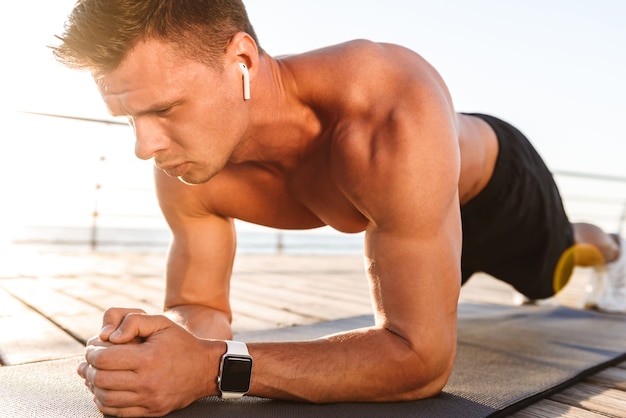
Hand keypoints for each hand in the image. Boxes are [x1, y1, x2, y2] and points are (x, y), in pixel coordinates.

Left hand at [77, 308, 218, 416]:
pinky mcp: (151, 411)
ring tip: (93, 376)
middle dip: (88, 368)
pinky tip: (103, 391)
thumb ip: (134, 321)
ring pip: (105, 398)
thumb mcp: (161, 322)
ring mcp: (149, 399)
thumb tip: (109, 336)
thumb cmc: (181, 343)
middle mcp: (148, 381)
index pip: (104, 359)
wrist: (205, 369)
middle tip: (88, 362)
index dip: (91, 352)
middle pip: (101, 379)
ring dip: (93, 386)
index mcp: (148, 357)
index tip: (92, 348)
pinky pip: (117, 412)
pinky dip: (104, 402)